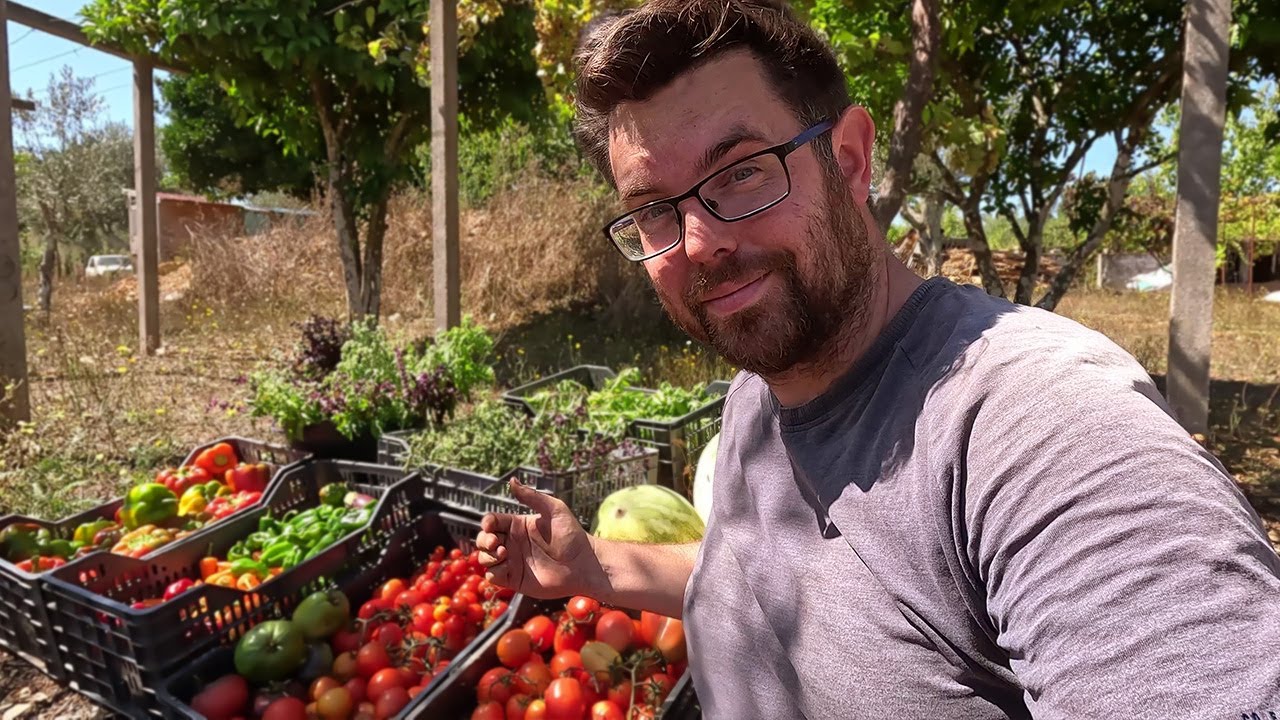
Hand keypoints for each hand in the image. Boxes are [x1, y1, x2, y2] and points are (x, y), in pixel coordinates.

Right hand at [476, 478, 606, 599]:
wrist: (583, 565)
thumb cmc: (572, 535)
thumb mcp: (554, 509)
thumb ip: (532, 496)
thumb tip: (511, 480)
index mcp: (518, 526)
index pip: (492, 522)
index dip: (487, 523)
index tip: (490, 525)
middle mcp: (512, 543)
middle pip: (483, 540)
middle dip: (483, 540)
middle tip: (496, 543)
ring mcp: (513, 562)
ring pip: (485, 559)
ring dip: (487, 556)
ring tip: (503, 554)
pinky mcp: (515, 580)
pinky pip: (493, 577)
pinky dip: (494, 572)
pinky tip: (507, 567)